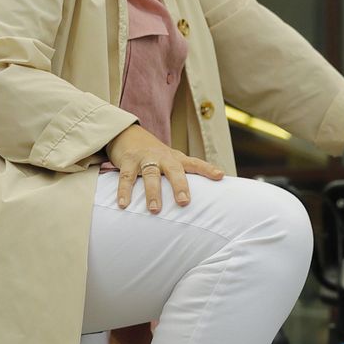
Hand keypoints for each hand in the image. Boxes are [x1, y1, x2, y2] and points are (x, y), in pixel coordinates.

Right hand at [105, 124, 223, 212]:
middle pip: (174, 170)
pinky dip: (125, 191)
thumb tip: (204, 194)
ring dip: (152, 192)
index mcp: (175, 158)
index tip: (220, 176)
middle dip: (180, 185)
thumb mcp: (170, 160)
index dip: (207, 169)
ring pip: (150, 174)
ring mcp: (145, 158)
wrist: (127, 133)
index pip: (195, 163)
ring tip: (155, 210)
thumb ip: (182, 174)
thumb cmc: (154, 154)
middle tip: (184, 202)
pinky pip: (126, 178)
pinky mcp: (128, 161)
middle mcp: (162, 157)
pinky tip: (124, 204)